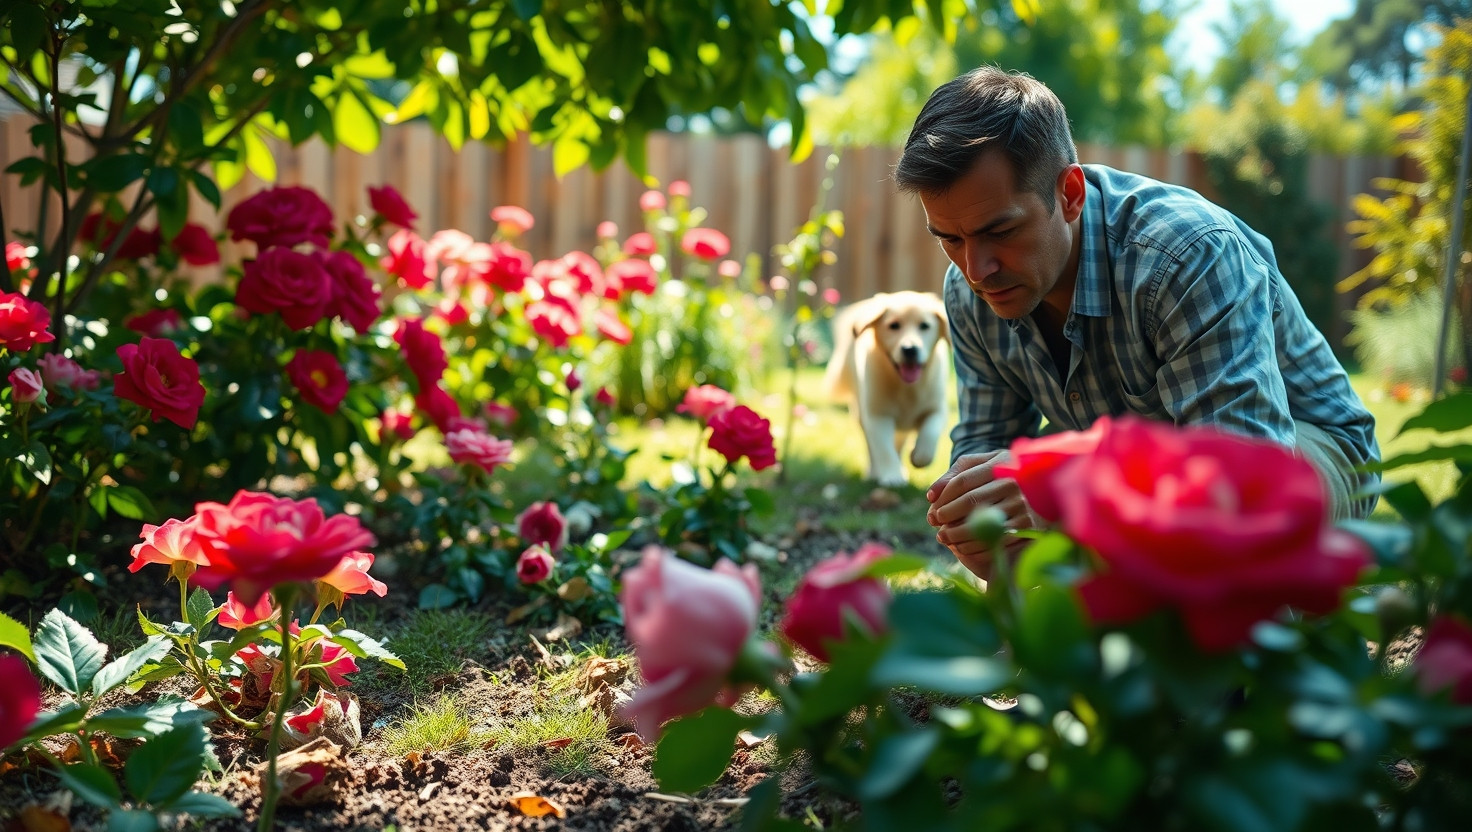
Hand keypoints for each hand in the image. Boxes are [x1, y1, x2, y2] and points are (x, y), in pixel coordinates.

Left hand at [925, 451, 1040, 581]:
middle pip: (970, 501)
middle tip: (933, 522)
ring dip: (956, 533)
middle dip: (946, 514)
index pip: (962, 481)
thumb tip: (931, 495)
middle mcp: (1013, 482)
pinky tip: (961, 546)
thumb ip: (955, 474)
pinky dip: (973, 546)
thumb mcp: (982, 465)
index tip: (931, 506)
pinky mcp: (1027, 525)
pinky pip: (993, 539)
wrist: (1041, 492)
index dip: (943, 496)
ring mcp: (1021, 504)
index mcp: (1000, 463)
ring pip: (980, 522)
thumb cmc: (1001, 476)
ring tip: (943, 537)